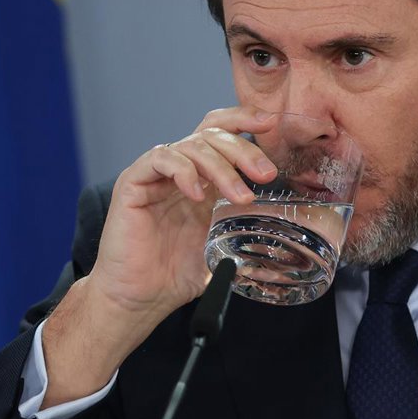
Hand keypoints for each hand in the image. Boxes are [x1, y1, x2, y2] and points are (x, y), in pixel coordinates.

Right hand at [89, 105, 277, 316]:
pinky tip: (197, 194)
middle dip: (243, 150)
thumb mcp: (224, 243)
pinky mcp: (133, 182)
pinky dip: (184, 171)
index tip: (269, 125)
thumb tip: (284, 219)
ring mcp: (155, 174)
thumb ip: (245, 222)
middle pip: (212, 135)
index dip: (243, 120)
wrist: (139, 298)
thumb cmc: (177, 274)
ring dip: (222, 167)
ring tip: (240, 196)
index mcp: (201, 177)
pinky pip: (160, 159)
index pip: (220, 131)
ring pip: (192, 145)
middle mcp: (179, 169)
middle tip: (265, 174)